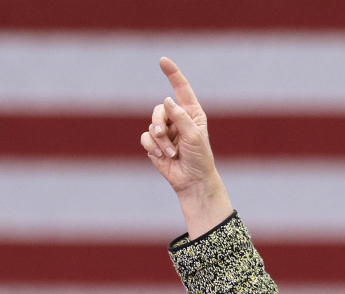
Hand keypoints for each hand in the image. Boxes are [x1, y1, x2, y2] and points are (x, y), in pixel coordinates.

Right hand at [141, 58, 232, 236]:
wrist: (192, 181)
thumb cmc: (199, 158)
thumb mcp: (194, 135)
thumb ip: (180, 117)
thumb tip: (166, 100)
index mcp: (191, 113)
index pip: (181, 89)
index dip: (172, 74)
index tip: (162, 60)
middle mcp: (177, 119)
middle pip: (159, 109)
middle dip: (160, 123)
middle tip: (167, 136)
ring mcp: (165, 132)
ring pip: (151, 124)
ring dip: (159, 140)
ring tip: (171, 152)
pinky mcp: (155, 145)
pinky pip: (145, 138)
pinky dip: (152, 147)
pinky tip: (161, 156)